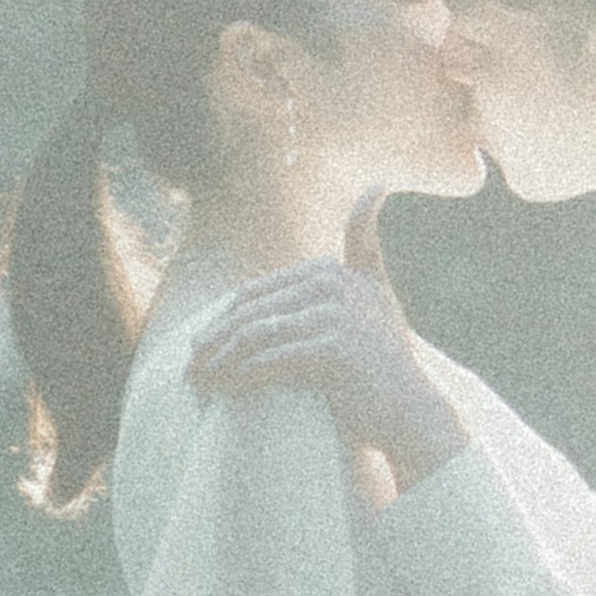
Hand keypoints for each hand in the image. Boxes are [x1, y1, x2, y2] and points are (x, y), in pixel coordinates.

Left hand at [189, 226, 471, 493]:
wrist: (409, 410)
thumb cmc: (382, 359)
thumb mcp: (376, 292)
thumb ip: (366, 244)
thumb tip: (375, 185)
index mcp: (330, 270)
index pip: (257, 294)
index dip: (224, 320)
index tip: (199, 346)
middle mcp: (333, 283)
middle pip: (252, 312)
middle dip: (214, 341)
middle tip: (187, 368)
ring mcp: (334, 313)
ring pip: (255, 333)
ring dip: (218, 360)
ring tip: (196, 381)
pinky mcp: (333, 347)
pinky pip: (271, 359)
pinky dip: (240, 376)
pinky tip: (222, 390)